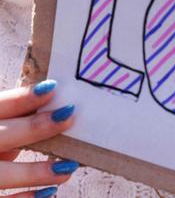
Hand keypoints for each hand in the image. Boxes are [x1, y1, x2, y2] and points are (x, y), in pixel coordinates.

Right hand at [0, 79, 79, 195]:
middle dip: (34, 127)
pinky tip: (49, 191)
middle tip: (67, 116)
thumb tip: (47, 120)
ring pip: (3, 174)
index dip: (23, 98)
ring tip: (68, 166)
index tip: (52, 88)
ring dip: (36, 171)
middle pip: (2, 136)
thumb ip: (12, 126)